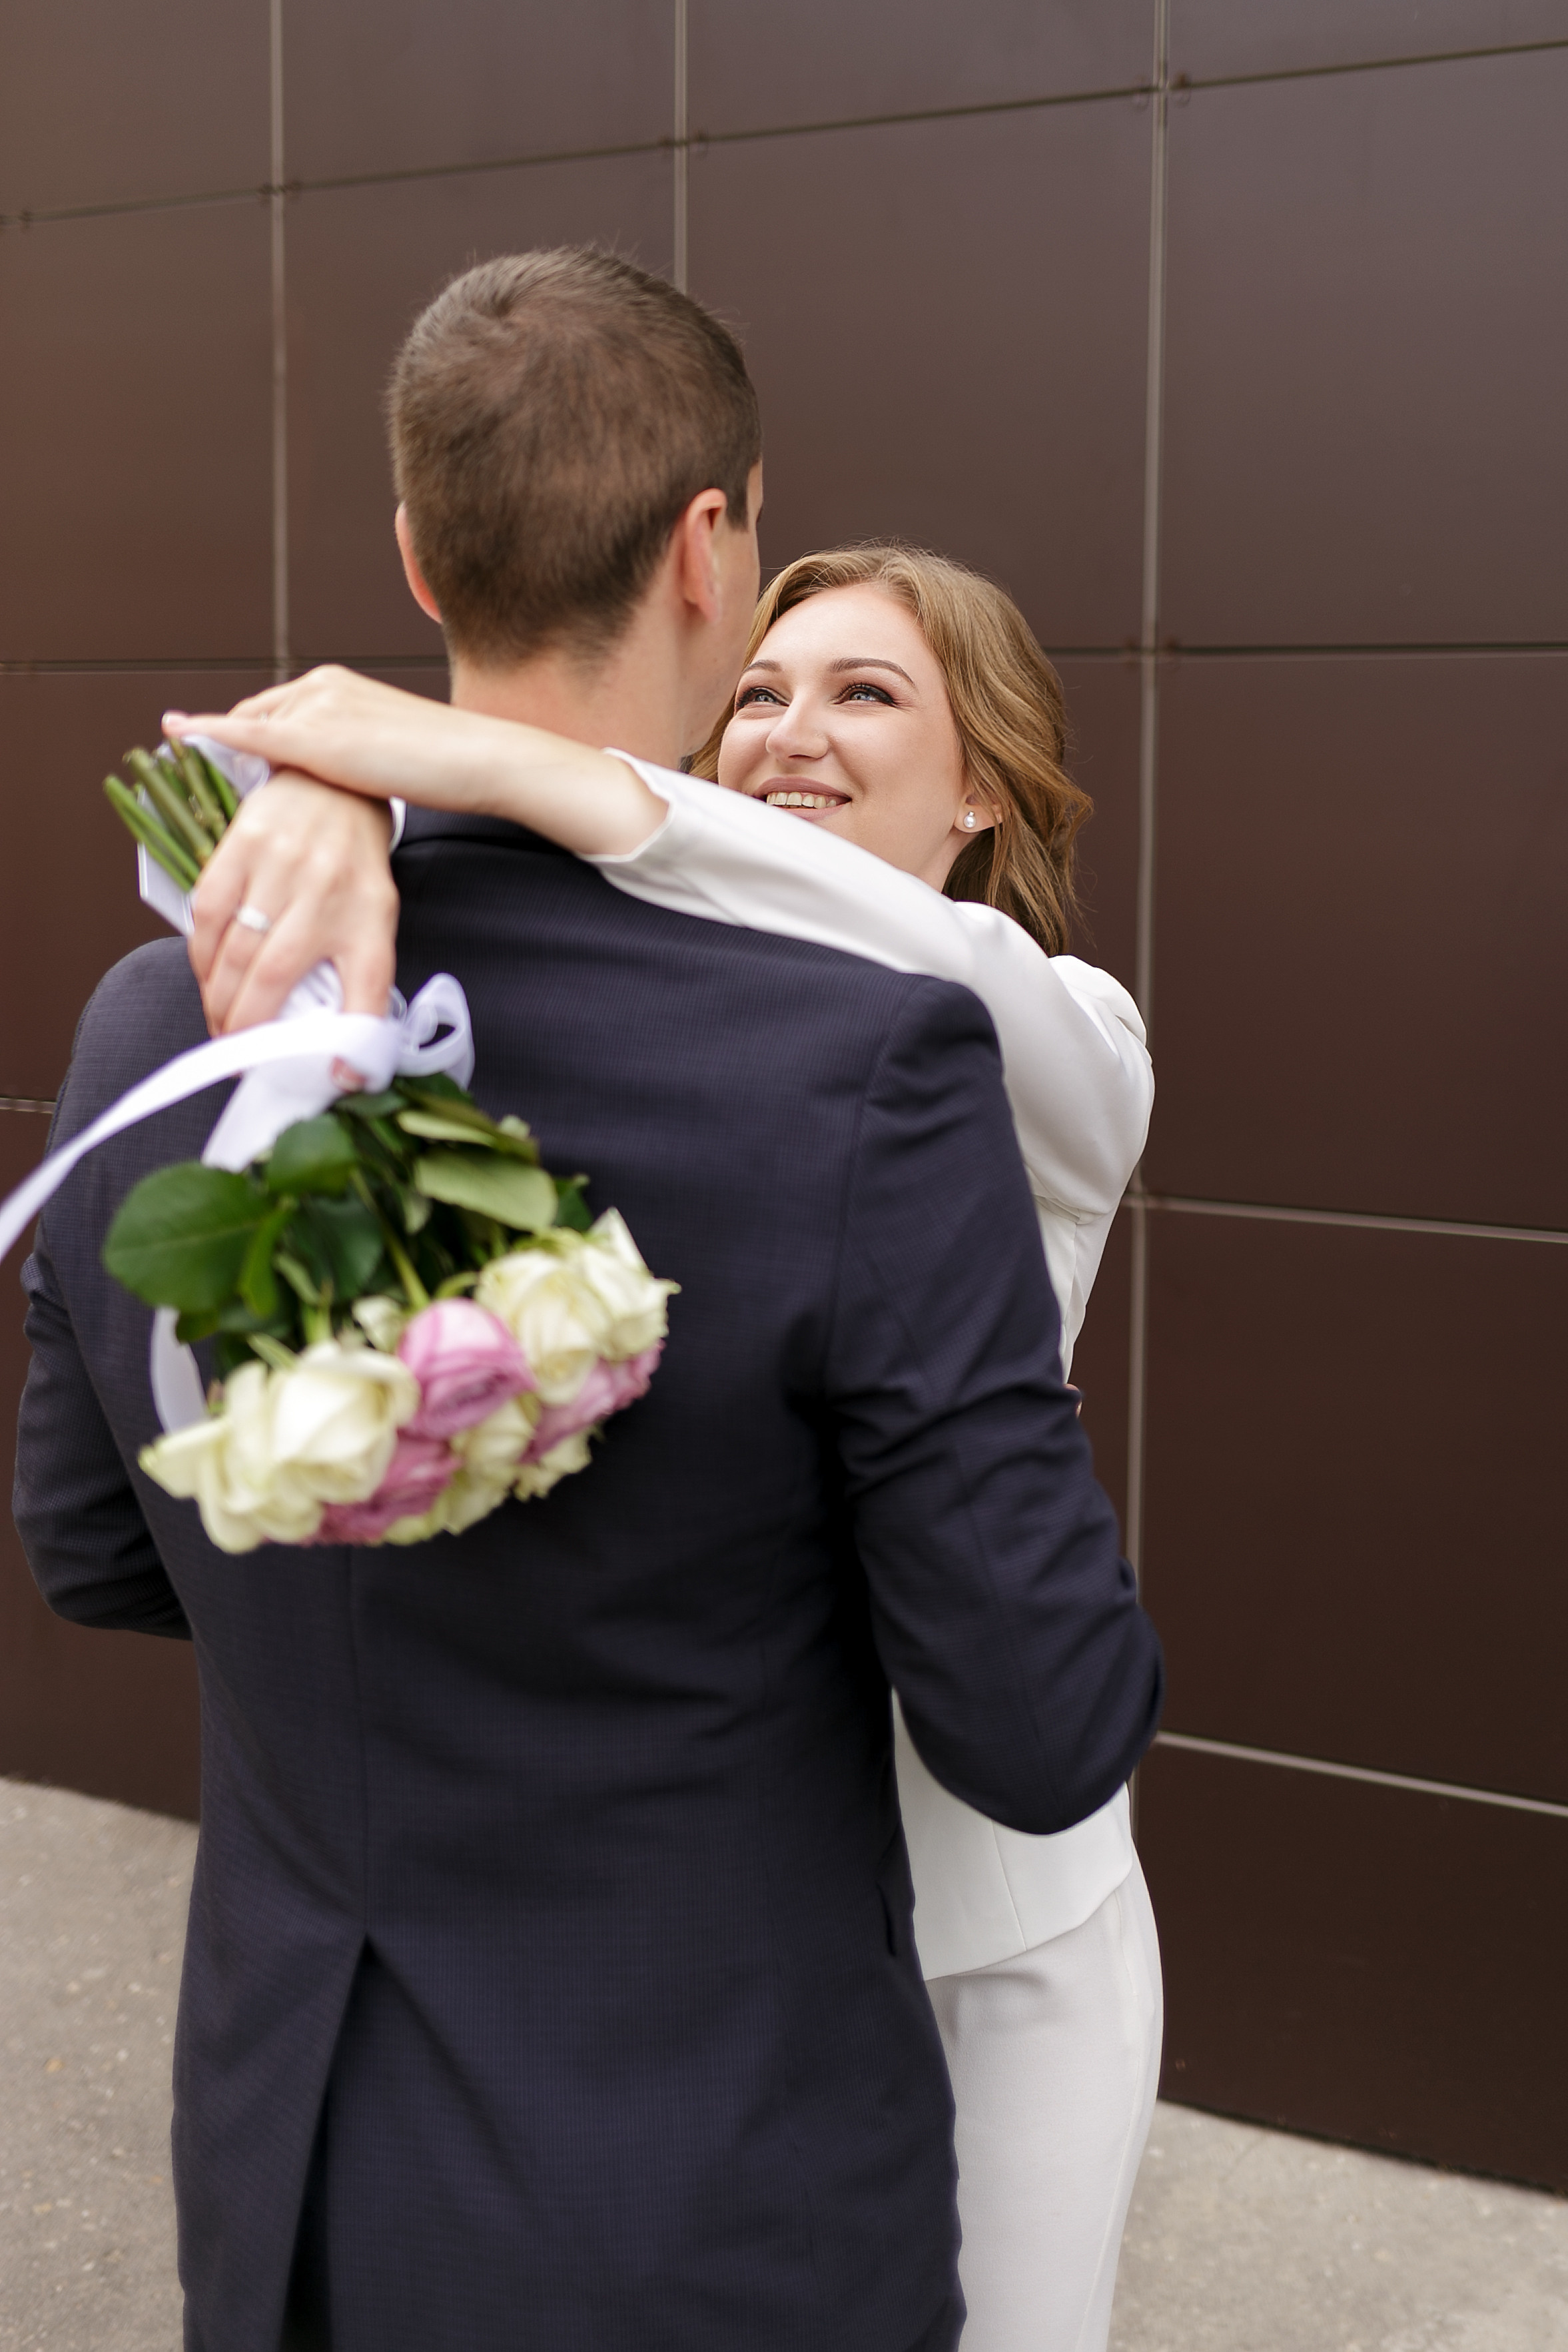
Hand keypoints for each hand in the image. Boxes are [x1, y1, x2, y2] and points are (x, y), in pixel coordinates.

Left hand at [168, 666, 491, 812]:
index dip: (248, 734)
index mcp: (338, 684)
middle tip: (192, 770)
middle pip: (255, 715)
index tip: (226, 756)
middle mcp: (321, 685)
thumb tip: (339, 777)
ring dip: (216, 749)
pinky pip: (249, 737)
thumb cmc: (449, 765)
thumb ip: (353, 751)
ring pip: (249, 728)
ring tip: (183, 773)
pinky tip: (178, 737)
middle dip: (225, 740)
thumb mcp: (390, 748)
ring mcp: (317, 708)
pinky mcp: (317, 740)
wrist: (480, 759)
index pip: (277, 709)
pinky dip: (209, 735)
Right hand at [189, 774, 397, 1033]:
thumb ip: (360, 979)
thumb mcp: (374, 920)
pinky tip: (204, 974)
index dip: (350, 1041)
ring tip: (218, 1026)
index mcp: (371, 916)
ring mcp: (281, 864)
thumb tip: (345, 1055)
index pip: (368, 988)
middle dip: (247, 1027)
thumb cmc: (353, 865)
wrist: (336, 784)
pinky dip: (200, 953)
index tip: (336, 1078)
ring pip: (235, 951)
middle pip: (275, 978)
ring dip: (218, 998)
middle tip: (236, 1055)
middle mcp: (327, 891)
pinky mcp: (241, 843)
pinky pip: (208, 912)